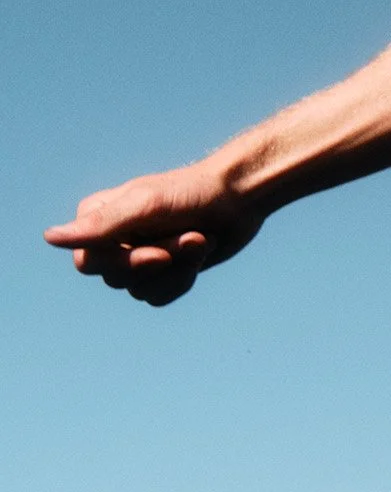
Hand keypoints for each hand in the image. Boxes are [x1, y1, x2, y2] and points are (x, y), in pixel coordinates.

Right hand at [44, 164, 264, 305]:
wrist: (239, 200)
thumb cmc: (191, 194)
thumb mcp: (145, 206)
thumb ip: (99, 225)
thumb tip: (50, 238)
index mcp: (97, 216)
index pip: (89, 262)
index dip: (124, 263)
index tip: (159, 253)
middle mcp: (111, 239)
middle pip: (116, 279)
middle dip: (160, 262)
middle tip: (191, 237)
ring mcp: (136, 258)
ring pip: (140, 292)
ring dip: (178, 270)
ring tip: (199, 239)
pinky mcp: (161, 273)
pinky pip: (158, 298)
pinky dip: (183, 281)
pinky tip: (199, 256)